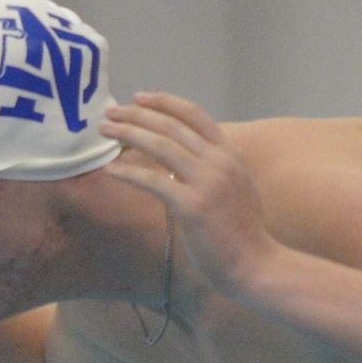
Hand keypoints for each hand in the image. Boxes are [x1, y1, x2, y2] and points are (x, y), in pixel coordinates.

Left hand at [98, 94, 276, 301]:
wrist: (255, 264)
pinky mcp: (192, 206)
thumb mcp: (238, 187)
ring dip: (128, 133)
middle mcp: (219, 162)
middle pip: (171, 125)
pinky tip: (111, 170)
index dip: (164, 102)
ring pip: (160, 145)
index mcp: (230, 154)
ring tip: (106, 130)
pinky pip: (153, 181)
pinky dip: (129, 172)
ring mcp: (206, 183)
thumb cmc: (243, 232)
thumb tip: (184, 156)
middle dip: (136, 114)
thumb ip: (215, 167)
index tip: (139, 98)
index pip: (194, 114)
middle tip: (111, 112)